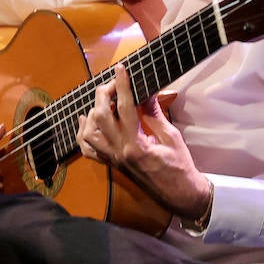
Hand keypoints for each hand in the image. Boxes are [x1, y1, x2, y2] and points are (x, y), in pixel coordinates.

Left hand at [76, 64, 209, 218]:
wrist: (179, 194)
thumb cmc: (180, 166)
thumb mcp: (171, 136)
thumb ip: (154, 114)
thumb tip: (146, 92)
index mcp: (136, 145)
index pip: (124, 107)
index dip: (122, 85)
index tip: (120, 69)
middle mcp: (119, 152)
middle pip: (100, 116)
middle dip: (104, 94)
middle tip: (114, 83)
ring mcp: (113, 160)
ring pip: (89, 133)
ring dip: (93, 113)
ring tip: (106, 102)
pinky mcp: (111, 165)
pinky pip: (88, 150)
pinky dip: (84, 133)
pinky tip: (86, 121)